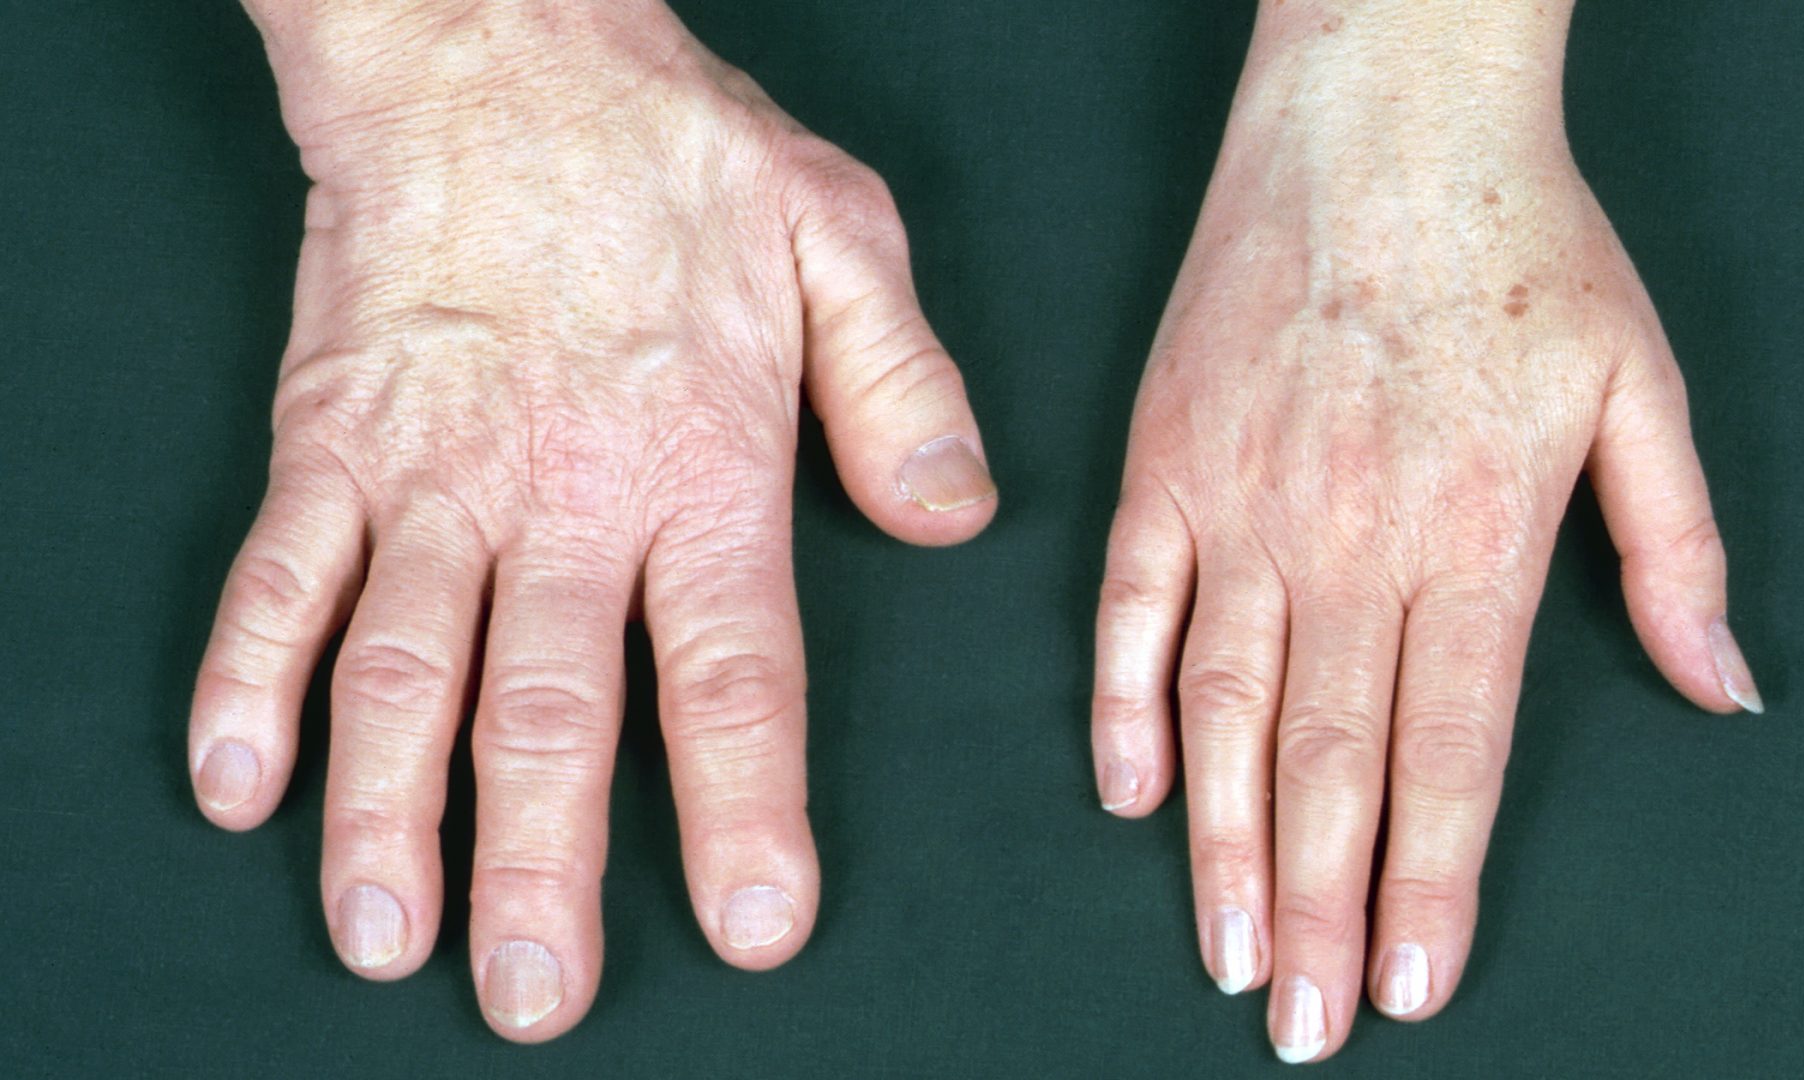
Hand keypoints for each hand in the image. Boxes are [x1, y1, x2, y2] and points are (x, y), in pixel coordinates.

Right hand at [189, 0, 994, 1040]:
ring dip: (385, 816)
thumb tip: (950, 522)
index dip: (742, 808)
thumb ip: (902, 391)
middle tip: (535, 997)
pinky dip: (248, 684)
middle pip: (547, 712)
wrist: (493, 52)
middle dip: (542, 867)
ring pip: (400, 672)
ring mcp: (432, 475)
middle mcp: (561, 494)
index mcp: (700, 464)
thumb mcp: (842, 242)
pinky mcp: (332, 443)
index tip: (750, 926)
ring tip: (382, 935)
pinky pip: (277, 579)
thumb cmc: (670, 150)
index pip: (730, 669)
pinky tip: (235, 787)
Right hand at [1089, 2, 1758, 1062]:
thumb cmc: (1519, 242)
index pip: (1452, 750)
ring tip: (1228, 954)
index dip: (1431, 882)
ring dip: (1222, 846)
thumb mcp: (1643, 386)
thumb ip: (1678, 551)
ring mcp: (1240, 500)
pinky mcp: (1162, 461)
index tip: (1414, 983)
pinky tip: (1128, 800)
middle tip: (1304, 1023)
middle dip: (1322, 910)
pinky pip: (1128, 607)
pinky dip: (1120, 707)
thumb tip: (1722, 688)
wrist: (1380, 116)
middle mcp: (1348, 536)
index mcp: (1474, 531)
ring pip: (1220, 708)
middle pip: (1331, 760)